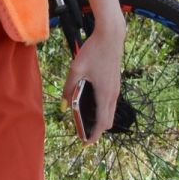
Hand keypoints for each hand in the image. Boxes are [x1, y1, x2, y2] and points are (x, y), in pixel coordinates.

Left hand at [63, 11, 123, 141]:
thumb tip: (63, 105)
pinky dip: (101, 109)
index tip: (85, 142)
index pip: (102, 123)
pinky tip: (88, 106)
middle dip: (95, 129)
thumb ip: (69, 88)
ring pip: (110, 112)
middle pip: (108, 120)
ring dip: (99, 119)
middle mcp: (113, 94)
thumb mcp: (75, 70)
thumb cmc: (93, 52)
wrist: (111, 37)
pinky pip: (109, 103)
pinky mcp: (114, 83)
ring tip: (83, 121)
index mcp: (105, 94)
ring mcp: (116, 89)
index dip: (94, 135)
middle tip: (81, 133)